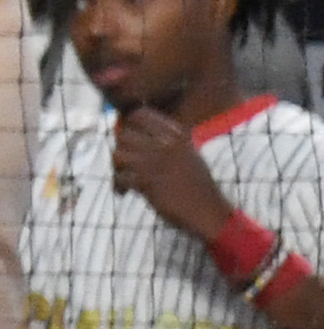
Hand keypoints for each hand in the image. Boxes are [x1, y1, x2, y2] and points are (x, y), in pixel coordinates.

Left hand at [110, 105, 234, 240]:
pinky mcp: (147, 181)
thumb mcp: (188, 154)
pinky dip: (119, 186)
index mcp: (176, 134)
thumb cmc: (197, 186)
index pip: (138, 114)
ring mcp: (155, 162)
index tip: (130, 141)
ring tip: (125, 179)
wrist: (209, 213)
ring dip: (118, 169)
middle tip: (126, 165)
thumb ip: (165, 140)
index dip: (128, 125)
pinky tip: (124, 192)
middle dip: (121, 150)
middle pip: (123, 135)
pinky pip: (120, 177)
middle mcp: (165, 144)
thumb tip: (130, 129)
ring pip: (118, 155)